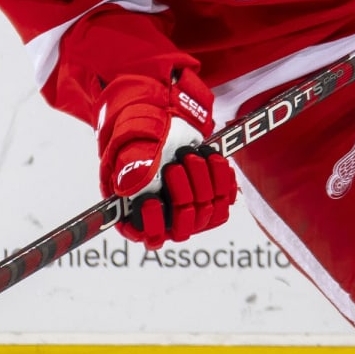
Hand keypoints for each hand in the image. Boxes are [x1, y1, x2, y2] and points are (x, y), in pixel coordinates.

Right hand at [97, 69, 236, 248]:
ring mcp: (190, 209)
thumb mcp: (129, 141)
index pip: (147, 236)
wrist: (164, 117)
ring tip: (194, 155)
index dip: (151, 224)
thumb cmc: (138, 132)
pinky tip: (213, 159)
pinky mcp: (212, 198)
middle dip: (182, 193)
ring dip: (204, 182)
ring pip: (207, 214)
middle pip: (182, 226)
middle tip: (176, 165)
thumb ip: (131, 163)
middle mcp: (165, 216)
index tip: (149, 201)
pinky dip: (222, 179)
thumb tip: (131, 187)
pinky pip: (226, 201)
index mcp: (137, 210)